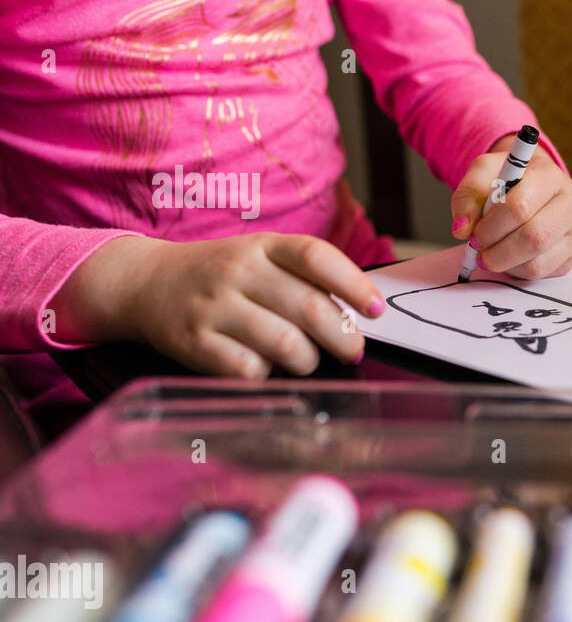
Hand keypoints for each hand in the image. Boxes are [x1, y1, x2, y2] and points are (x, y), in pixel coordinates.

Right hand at [50, 233, 385, 378]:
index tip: (377, 310)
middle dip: (343, 337)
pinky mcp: (194, 343)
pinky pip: (249, 370)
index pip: (317, 257)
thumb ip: (306, 277)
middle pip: (310, 308)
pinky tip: (266, 368)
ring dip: (309, 361)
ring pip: (286, 344)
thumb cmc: (221, 276)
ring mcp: (214, 307)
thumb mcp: (260, 258)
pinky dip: (268, 375)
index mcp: (262, 246)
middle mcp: (238, 271)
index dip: (354, 285)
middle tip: (352, 350)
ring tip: (308, 360)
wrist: (144, 282)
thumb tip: (363, 312)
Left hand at [449, 137, 571, 278]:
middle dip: (498, 251)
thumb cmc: (507, 180)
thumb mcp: (483, 175)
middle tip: (479, 253)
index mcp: (549, 177)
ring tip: (491, 255)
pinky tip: (509, 259)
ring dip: (505, 264)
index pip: (519, 207)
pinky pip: (541, 274)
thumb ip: (467, 197)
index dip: (491, 227)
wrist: (534, 186)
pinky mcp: (571, 255)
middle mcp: (570, 203)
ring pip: (537, 261)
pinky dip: (517, 271)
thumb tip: (462, 230)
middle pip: (533, 238)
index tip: (473, 235)